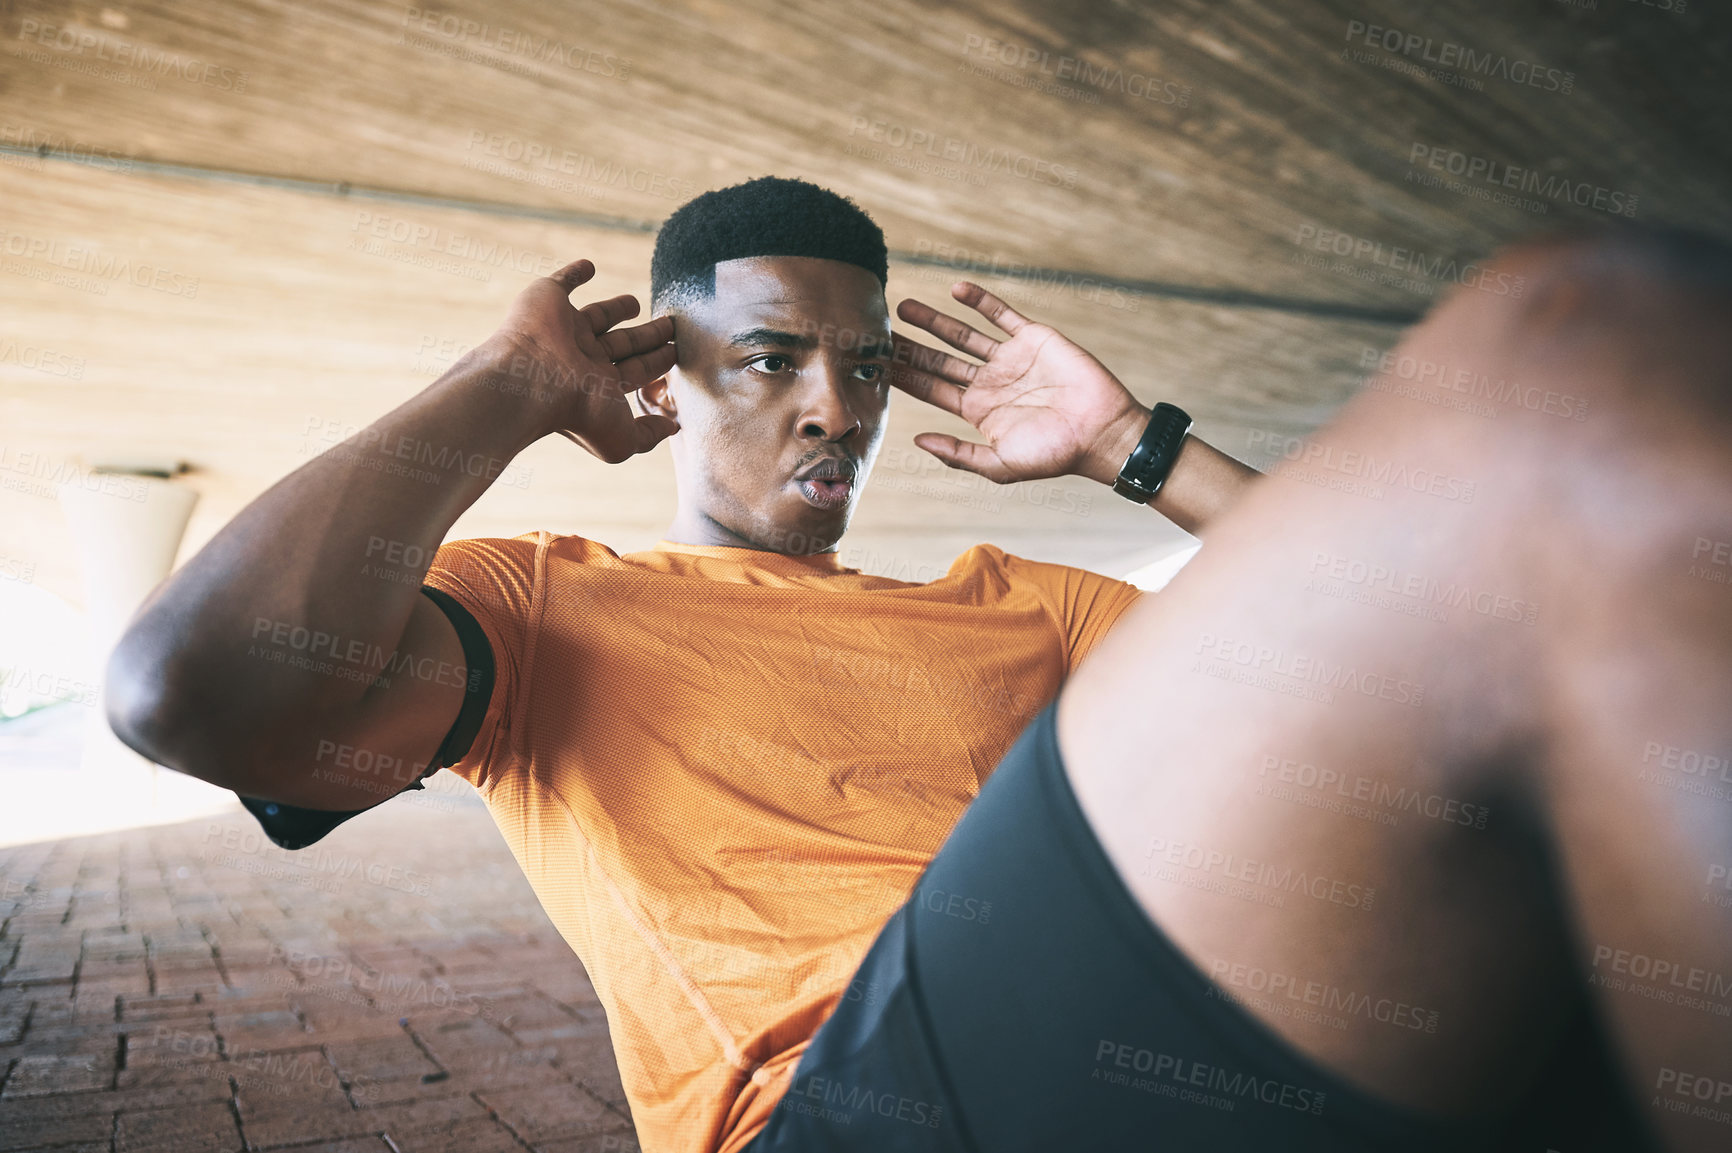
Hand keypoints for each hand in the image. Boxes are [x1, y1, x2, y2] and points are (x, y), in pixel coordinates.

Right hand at [484, 259, 679, 462]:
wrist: (532, 380)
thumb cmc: (575, 413)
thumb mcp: (622, 438)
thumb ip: (648, 435)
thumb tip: (673, 428)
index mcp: (598, 384)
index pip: (637, 370)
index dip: (658, 363)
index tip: (677, 354)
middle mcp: (582, 357)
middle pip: (624, 343)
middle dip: (648, 336)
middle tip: (671, 327)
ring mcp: (566, 329)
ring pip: (598, 315)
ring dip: (618, 308)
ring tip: (636, 304)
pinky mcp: (548, 301)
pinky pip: (563, 281)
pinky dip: (574, 272)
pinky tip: (589, 266)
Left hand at [891, 282, 1148, 485]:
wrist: (1102, 431)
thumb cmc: (1055, 455)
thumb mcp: (1000, 464)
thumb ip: (957, 454)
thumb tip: (916, 440)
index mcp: (977, 411)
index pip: (929, 389)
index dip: (902, 376)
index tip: (875, 363)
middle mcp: (989, 382)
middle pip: (938, 360)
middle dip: (909, 347)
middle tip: (878, 331)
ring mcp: (1009, 359)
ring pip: (962, 335)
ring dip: (935, 320)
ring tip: (904, 306)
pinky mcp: (1033, 339)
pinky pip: (1002, 315)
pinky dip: (981, 301)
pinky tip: (956, 289)